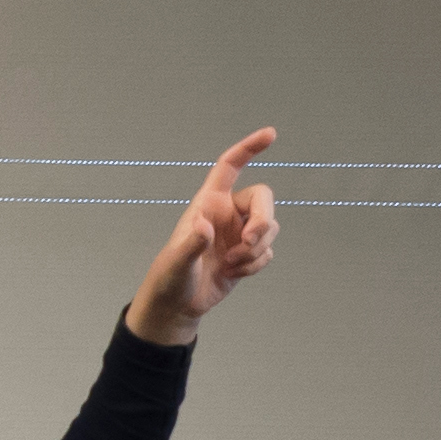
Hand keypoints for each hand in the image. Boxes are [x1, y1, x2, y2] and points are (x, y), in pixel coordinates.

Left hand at [127, 129, 280, 346]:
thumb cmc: (170, 277)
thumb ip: (191, 243)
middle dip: (263, 220)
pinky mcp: (248, 254)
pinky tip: (233, 273)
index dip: (249, 148)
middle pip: (263, 198)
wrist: (178, 304)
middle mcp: (227, 213)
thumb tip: (204, 225)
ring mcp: (239, 233)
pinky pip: (267, 252)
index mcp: (209, 202)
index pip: (230, 166)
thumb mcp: (176, 261)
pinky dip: (255, 265)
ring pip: (270, 227)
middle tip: (249, 242)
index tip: (270, 135)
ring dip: (257, 249)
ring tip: (231, 264)